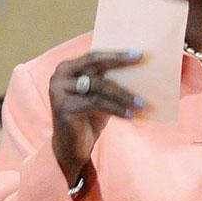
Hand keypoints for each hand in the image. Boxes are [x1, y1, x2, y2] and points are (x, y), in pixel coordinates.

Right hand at [49, 50, 144, 186]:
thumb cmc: (88, 118)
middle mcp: (59, 75)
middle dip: (120, 61)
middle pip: (94, 64)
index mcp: (67, 68)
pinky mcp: (63, 107)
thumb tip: (139, 70)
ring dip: (123, 94)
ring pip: (98, 85)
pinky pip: (96, 103)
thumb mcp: (99, 96)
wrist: (70, 147)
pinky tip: (131, 115)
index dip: (117, 54)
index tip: (139, 53)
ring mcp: (59, 91)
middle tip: (141, 61)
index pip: (94, 56)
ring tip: (142, 103)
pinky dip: (116, 109)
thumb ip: (108, 81)